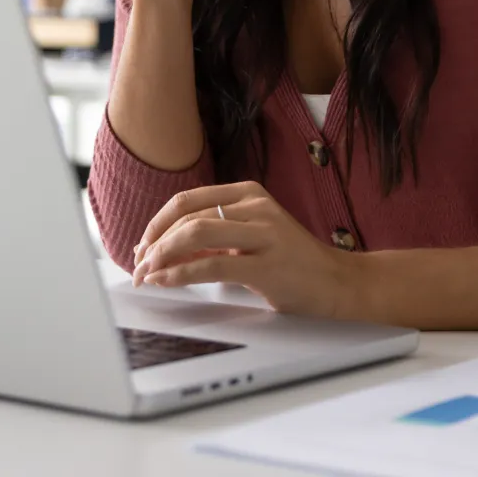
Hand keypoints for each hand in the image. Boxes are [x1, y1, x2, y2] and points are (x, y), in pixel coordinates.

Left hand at [130, 182, 358, 318]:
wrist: (338, 283)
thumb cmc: (292, 262)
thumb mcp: (253, 236)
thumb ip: (216, 236)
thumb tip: (164, 247)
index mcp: (249, 193)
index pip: (189, 200)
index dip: (158, 222)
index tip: (142, 244)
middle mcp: (256, 206)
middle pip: (187, 216)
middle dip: (154, 241)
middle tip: (138, 265)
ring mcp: (263, 234)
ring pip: (195, 234)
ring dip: (162, 256)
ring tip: (147, 274)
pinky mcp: (266, 265)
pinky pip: (210, 265)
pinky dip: (180, 273)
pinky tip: (166, 281)